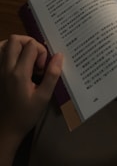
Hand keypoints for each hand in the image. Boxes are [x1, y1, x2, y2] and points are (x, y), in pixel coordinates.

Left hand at [0, 35, 62, 163]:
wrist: (6, 129)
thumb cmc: (26, 114)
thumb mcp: (43, 97)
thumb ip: (52, 75)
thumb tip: (59, 55)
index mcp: (19, 73)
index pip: (31, 46)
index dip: (41, 52)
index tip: (43, 68)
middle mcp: (6, 68)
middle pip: (15, 40)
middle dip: (29, 43)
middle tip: (36, 58)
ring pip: (5, 44)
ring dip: (19, 46)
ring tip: (27, 58)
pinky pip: (1, 53)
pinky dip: (9, 51)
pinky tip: (18, 61)